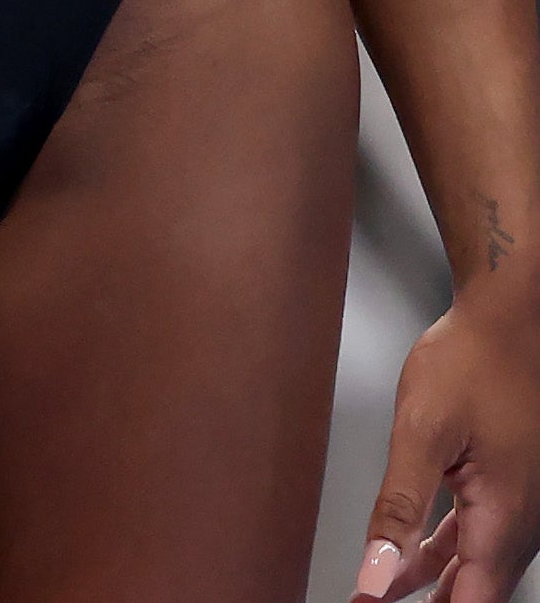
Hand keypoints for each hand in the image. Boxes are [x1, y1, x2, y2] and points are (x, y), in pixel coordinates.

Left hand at [364, 267, 539, 597]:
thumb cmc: (471, 363)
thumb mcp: (420, 433)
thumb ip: (397, 510)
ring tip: (378, 593)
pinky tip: (413, 561)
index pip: (473, 602)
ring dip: (433, 585)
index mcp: (505, 520)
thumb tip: (374, 574)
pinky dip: (444, 554)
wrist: (507, 322)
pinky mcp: (510, 489)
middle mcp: (523, 523)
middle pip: (477, 592)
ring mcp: (521, 508)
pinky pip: (479, 538)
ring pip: (477, 568)